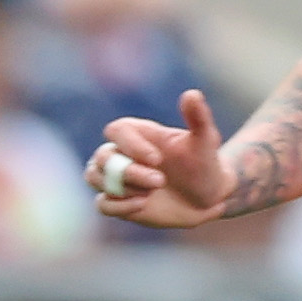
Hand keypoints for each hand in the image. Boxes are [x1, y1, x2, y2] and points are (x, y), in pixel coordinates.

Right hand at [91, 91, 230, 227]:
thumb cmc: (203, 163)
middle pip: (103, 157)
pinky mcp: (118, 202)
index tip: (157, 159)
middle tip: (160, 181)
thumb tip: (193, 94)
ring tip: (150, 195)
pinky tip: (142, 206)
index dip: (131, 145)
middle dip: (128, 171)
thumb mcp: (205, 141)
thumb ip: (198, 118)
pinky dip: (118, 206)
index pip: (117, 131)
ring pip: (94, 177)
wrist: (208, 196)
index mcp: (137, 134)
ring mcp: (117, 179)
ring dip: (120, 188)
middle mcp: (121, 154)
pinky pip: (102, 204)